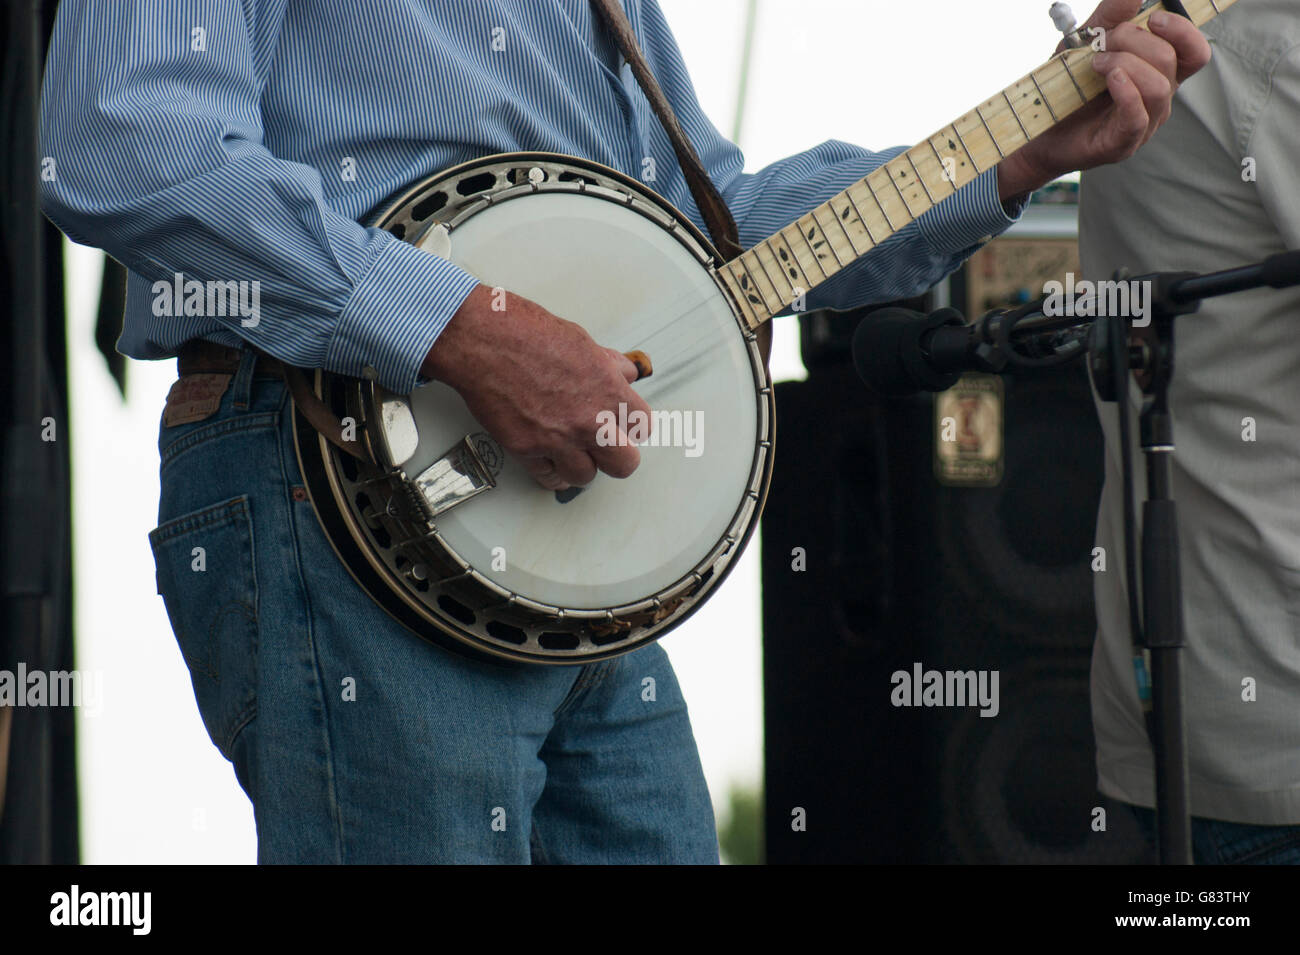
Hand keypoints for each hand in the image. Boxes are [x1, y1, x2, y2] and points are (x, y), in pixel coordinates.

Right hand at [421, 285, 649, 489]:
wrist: (483, 340)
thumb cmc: (525, 332)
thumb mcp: (581, 341)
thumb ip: (607, 365)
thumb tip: (622, 373)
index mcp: (608, 390)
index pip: (642, 426)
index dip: (632, 426)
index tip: (623, 424)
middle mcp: (588, 420)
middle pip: (624, 464)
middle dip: (616, 456)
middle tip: (606, 447)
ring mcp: (557, 439)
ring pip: (586, 477)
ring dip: (581, 466)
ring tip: (574, 453)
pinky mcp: (527, 449)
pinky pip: (548, 477)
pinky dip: (551, 472)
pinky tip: (551, 463)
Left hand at [997, 0, 1211, 198]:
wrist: (1038, 131)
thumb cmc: (1067, 89)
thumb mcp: (1085, 43)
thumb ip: (1111, 16)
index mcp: (1158, 73)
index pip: (1194, 51)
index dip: (1182, 30)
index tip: (1152, 18)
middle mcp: (1157, 98)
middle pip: (1170, 60)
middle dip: (1134, 41)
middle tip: (1102, 45)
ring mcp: (1143, 123)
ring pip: (1158, 86)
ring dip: (1124, 64)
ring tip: (1095, 65)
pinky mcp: (1122, 143)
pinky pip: (1138, 116)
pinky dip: (1126, 92)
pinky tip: (1109, 79)